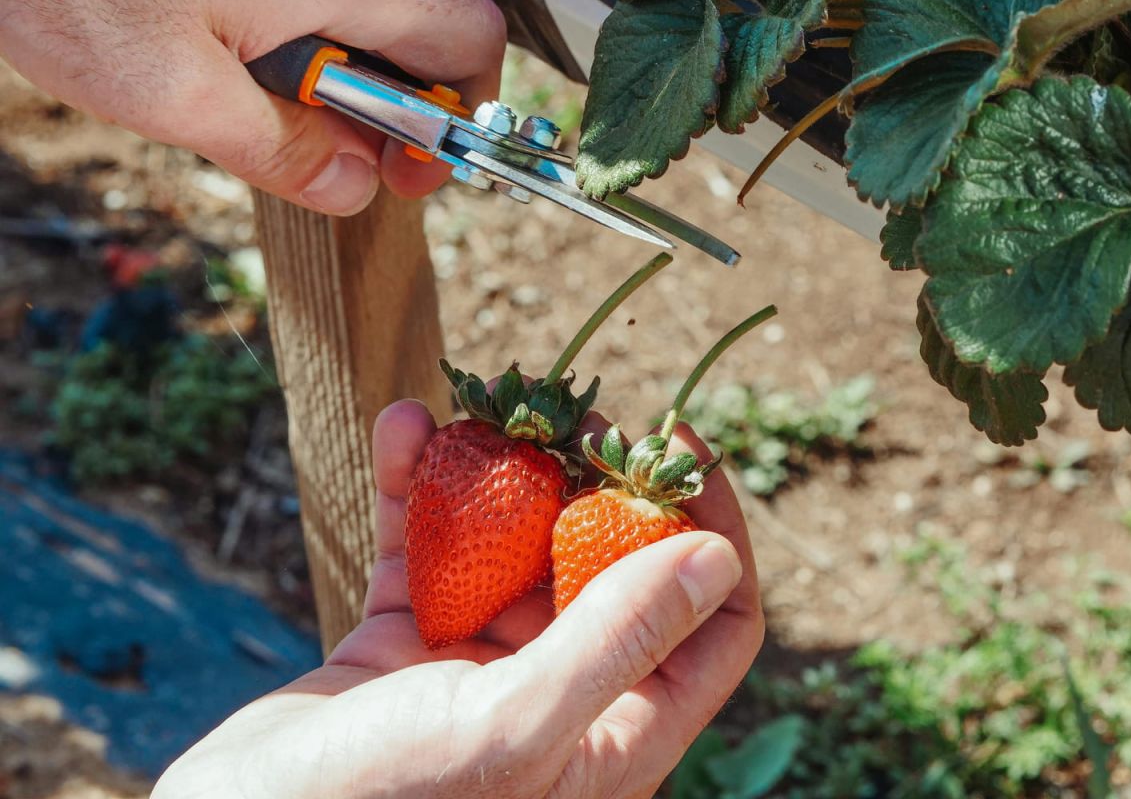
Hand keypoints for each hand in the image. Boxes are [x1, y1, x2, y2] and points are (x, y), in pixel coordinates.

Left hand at [0, 0, 505, 213]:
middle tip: (340, 152)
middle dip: (397, 103)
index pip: (469, 42)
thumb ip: (281, 148)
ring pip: (369, 13)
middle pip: (427, 26)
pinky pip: (318, 2)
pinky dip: (303, 37)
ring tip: (269, 104)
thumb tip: (354, 187)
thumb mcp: (174, 93)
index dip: (456, 118)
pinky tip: (242, 59)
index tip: (409, 170)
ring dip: (343, 73)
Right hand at [152, 399, 764, 798]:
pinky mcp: (407, 639)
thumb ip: (616, 642)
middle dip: (594, 481)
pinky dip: (415, 486)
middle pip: (611, 566)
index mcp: (614, 736)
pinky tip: (402, 428)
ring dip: (498, 472)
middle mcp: (562, 696)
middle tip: (567, 415)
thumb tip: (713, 559)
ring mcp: (481, 664)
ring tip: (485, 409)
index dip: (711, 531)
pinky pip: (427, 544)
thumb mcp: (513, 727)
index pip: (712, 626)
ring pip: (515, 543)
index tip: (676, 443)